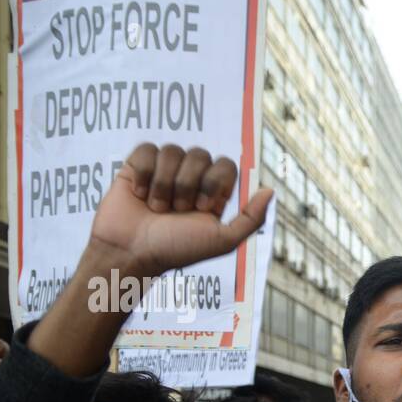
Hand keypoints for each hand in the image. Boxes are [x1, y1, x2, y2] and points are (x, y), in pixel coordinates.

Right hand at [87, 143, 271, 278]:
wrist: (131, 252)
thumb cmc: (176, 249)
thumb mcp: (222, 241)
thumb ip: (251, 219)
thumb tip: (270, 190)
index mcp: (213, 193)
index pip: (226, 165)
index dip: (214, 182)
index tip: (202, 207)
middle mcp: (191, 180)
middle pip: (200, 154)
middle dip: (188, 185)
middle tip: (177, 210)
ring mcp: (164, 171)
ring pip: (173, 150)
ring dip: (164, 184)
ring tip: (156, 208)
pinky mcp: (137, 166)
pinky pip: (147, 149)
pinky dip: (144, 173)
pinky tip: (139, 194)